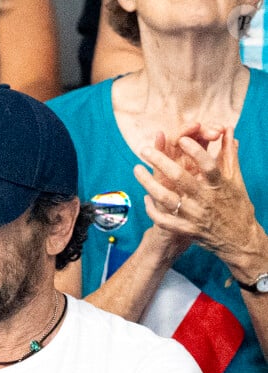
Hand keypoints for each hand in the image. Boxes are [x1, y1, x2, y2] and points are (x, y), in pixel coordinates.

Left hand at [134, 127, 258, 267]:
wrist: (239, 240)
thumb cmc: (237, 206)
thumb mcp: (236, 180)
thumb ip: (229, 155)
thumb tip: (227, 129)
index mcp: (219, 185)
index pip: (207, 165)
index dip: (195, 151)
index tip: (181, 138)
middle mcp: (205, 200)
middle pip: (180, 178)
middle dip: (160, 161)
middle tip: (145, 150)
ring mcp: (194, 216)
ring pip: (166, 199)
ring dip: (148, 183)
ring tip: (137, 169)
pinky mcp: (187, 230)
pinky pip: (164, 221)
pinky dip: (152, 210)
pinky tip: (144, 199)